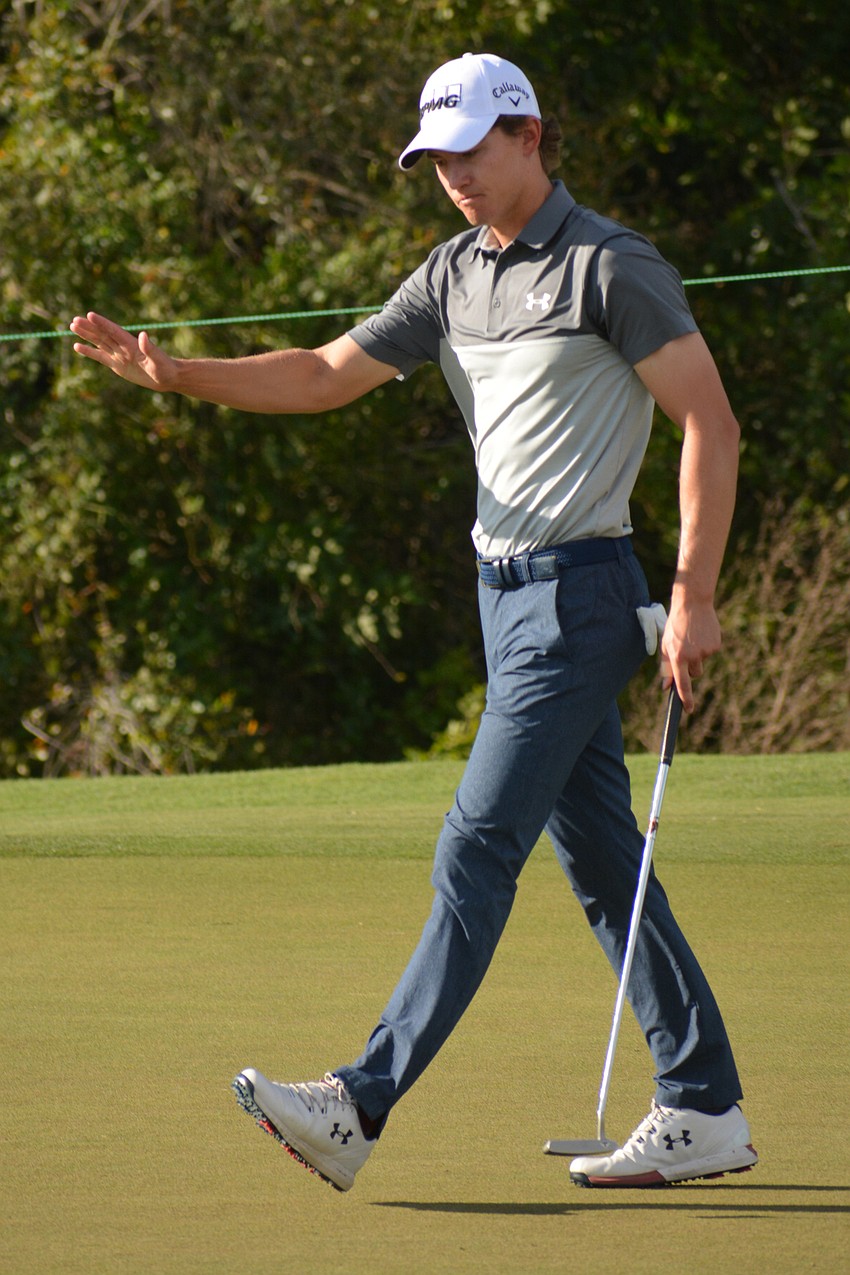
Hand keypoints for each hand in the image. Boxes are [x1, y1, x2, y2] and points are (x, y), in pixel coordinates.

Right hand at [69, 312, 177, 391]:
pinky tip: (77, 346)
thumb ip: (150, 348)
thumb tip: (144, 335)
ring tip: (73, 326)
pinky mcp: (116, 365)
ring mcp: (119, 355)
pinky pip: (100, 357)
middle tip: (74, 320)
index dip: (102, 323)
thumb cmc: (165, 368)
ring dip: (86, 335)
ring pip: (99, 342)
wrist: (167, 378)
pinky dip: (89, 352)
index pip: (113, 331)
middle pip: (103, 335)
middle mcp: (123, 346)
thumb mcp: (158, 360)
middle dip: (89, 327)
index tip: (89, 315)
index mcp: (132, 343)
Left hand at [660, 594, 721, 712]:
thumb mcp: (666, 644)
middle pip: (695, 674)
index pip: (682, 684)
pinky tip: (702, 633)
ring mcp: (706, 651)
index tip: (689, 709)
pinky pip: (710, 652)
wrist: (693, 603)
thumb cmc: (675, 625)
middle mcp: (693, 656)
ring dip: (698, 655)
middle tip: (687, 649)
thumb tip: (666, 687)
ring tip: (693, 637)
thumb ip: (665, 667)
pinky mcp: (716, 645)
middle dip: (691, 667)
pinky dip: (706, 646)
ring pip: (702, 663)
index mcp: (678, 656)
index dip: (686, 699)